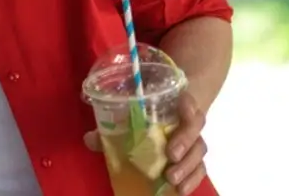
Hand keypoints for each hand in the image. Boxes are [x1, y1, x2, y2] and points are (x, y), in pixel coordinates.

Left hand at [83, 91, 208, 194]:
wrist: (158, 114)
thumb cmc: (143, 110)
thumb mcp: (125, 113)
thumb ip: (110, 124)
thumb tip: (90, 139)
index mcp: (173, 102)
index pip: (188, 101)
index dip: (189, 106)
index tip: (184, 112)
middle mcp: (187, 120)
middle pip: (195, 129)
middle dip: (185, 142)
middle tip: (171, 155)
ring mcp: (192, 140)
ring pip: (199, 151)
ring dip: (188, 166)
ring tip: (172, 180)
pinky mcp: (192, 158)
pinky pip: (199, 168)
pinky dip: (192, 180)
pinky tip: (181, 190)